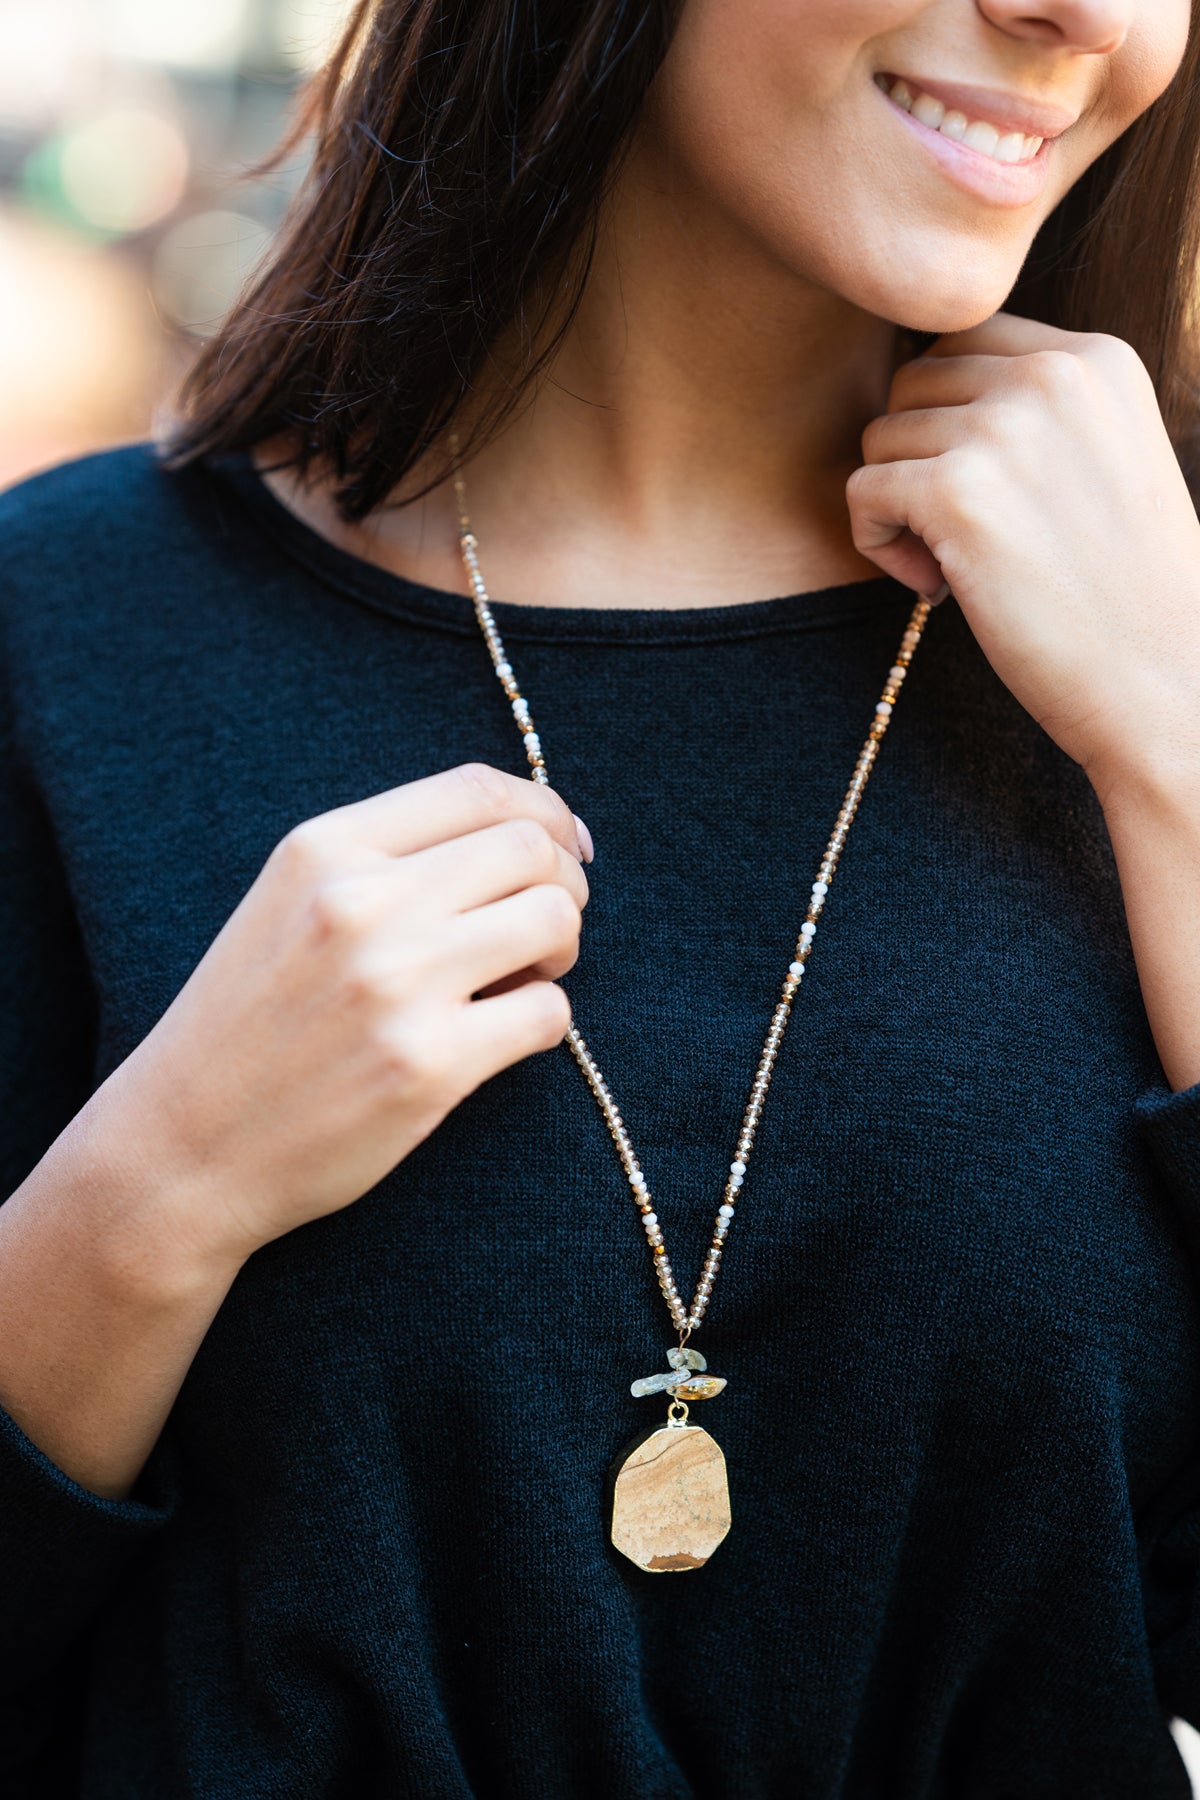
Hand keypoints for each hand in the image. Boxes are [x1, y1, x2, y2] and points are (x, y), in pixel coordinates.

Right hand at [100, 764, 589, 1267]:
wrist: (185, 1147)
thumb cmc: (250, 1025)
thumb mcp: (290, 905)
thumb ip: (385, 862)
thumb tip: (528, 838)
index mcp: (325, 848)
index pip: (477, 789)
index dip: (544, 810)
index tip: (566, 844)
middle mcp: (363, 902)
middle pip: (530, 849)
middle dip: (564, 884)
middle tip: (548, 928)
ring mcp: (398, 983)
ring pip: (554, 921)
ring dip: (560, 950)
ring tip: (525, 980)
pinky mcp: (430, 1065)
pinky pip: (548, 1014)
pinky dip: (544, 1022)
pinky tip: (501, 1037)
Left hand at [846, 312, 1199, 796]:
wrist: (1163, 678)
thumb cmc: (1125, 587)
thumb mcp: (1104, 456)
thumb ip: (1035, 409)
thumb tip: (918, 383)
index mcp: (1096, 359)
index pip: (965, 340)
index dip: (948, 416)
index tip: (986, 489)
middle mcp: (1052, 376)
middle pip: (913, 382)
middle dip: (917, 456)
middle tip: (960, 534)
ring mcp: (1004, 430)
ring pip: (881, 437)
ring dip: (898, 506)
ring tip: (955, 565)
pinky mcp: (957, 493)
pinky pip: (863, 492)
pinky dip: (879, 546)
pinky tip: (938, 588)